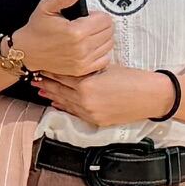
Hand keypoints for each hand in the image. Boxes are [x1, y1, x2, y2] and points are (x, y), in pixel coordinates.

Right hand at [12, 0, 115, 78]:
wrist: (27, 52)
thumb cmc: (36, 30)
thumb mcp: (46, 8)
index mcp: (75, 31)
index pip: (105, 20)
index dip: (98, 15)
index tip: (88, 16)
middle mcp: (81, 47)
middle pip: (109, 32)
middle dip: (101, 25)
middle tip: (88, 24)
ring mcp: (83, 60)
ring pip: (108, 45)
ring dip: (102, 38)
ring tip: (88, 35)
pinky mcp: (82, 70)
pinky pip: (104, 60)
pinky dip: (101, 53)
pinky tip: (90, 47)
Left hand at [40, 66, 179, 127]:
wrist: (150, 96)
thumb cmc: (132, 78)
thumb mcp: (107, 68)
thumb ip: (88, 69)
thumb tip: (73, 65)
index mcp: (86, 84)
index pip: (62, 75)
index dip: (51, 70)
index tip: (42, 65)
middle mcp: (84, 100)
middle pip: (59, 90)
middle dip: (46, 83)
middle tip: (34, 77)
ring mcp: (89, 112)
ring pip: (64, 102)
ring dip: (52, 95)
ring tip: (40, 90)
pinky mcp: (95, 120)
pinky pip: (74, 113)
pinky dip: (64, 107)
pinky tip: (55, 103)